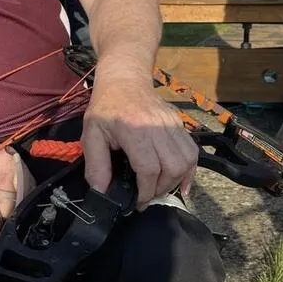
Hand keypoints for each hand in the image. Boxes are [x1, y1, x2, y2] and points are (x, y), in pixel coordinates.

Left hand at [80, 59, 197, 208]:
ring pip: (187, 159)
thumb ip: (96, 165)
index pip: (149, 168)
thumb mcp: (91, 134)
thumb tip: (102, 193)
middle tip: (148, 194)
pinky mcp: (179, 122)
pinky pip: (192, 150)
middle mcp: (157, 126)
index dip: (146, 191)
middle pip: (173, 166)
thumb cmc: (106, 107)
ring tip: (160, 186)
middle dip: (161, 188)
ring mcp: (172, 123)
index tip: (138, 202)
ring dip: (176, 180)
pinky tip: (181, 182)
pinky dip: (190, 169)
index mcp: (134, 130)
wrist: (125, 79)